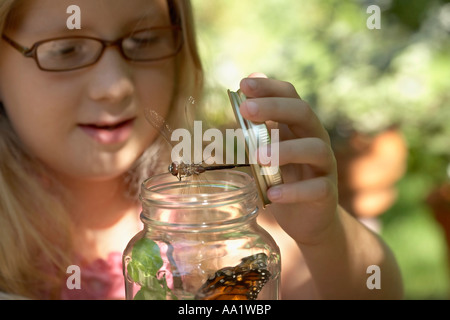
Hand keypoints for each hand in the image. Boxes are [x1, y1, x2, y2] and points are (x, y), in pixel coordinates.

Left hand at [239, 73, 338, 244]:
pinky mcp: (327, 192)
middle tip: (245, 110)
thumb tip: (240, 98)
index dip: (269, 87)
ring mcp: (324, 165)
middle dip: (274, 108)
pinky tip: (272, 194)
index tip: (243, 84)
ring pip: (314, 148)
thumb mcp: (267, 151)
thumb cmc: (283, 179)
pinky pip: (316, 188)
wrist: (306, 218)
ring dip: (285, 150)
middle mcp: (316, 139)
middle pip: (303, 113)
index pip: (290, 96)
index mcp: (299, 126)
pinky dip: (293, 191)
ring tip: (257, 157)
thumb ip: (258, 129)